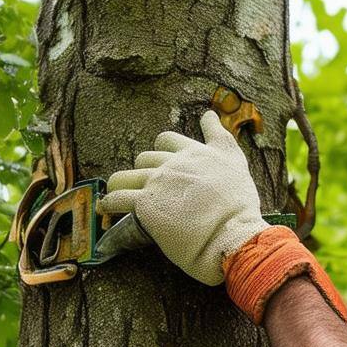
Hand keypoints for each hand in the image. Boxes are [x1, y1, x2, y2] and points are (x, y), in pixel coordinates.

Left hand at [99, 110, 268, 285]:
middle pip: (145, 158)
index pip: (167, 140)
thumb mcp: (236, 161)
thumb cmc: (239, 205)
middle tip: (147, 187)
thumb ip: (220, 136)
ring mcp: (158, 182)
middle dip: (144, 170)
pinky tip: (107, 207)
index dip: (162, 150)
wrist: (231, 233)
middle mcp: (174, 163)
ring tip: (118, 194)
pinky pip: (117, 198)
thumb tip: (208, 113)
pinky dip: (109, 203)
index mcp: (195, 153)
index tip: (162, 159)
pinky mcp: (146, 204)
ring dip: (121, 185)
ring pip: (125, 176)